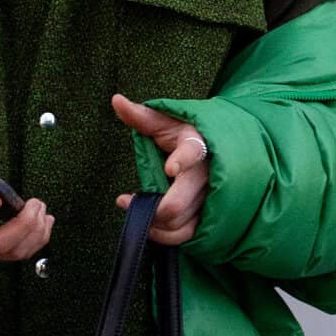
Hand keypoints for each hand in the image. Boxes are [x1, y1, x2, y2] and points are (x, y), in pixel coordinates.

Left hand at [111, 95, 210, 245]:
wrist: (219, 151)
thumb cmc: (185, 135)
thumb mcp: (165, 122)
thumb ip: (141, 116)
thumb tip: (116, 100)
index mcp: (196, 144)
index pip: (192, 152)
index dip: (181, 161)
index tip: (170, 168)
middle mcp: (207, 174)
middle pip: (177, 203)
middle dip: (150, 209)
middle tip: (129, 202)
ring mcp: (210, 198)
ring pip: (180, 224)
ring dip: (154, 225)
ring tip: (137, 211)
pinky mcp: (208, 216)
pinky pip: (187, 235)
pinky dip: (164, 235)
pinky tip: (151, 226)